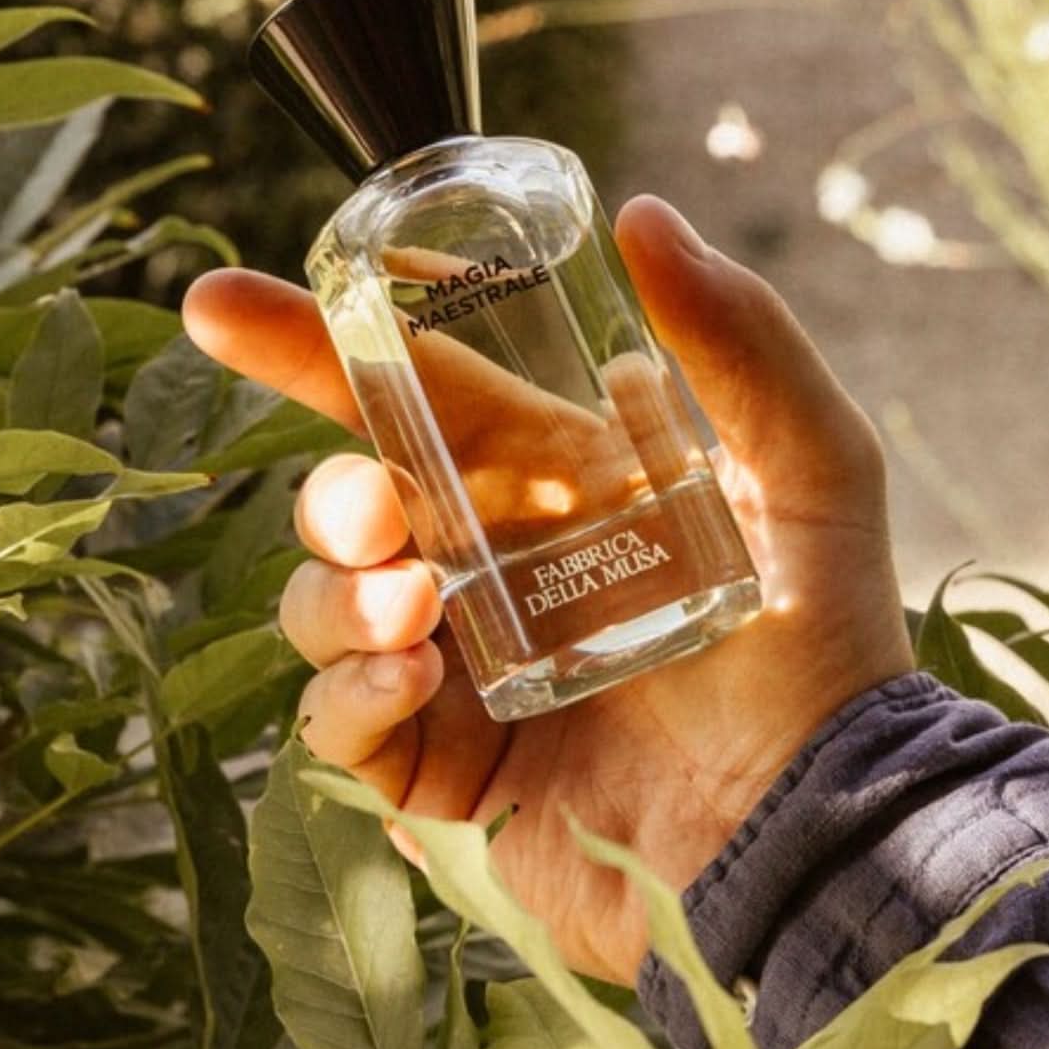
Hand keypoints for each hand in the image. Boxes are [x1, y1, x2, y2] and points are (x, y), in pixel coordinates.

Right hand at [182, 196, 913, 984]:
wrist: (814, 834)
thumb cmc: (822, 655)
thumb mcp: (811, 473)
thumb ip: (743, 342)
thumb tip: (642, 214)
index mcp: (556, 487)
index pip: (413, 395)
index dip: (317, 345)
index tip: (226, 307)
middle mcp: (493, 572)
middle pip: (347, 499)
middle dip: (330, 492)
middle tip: (375, 513)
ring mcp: (458, 674)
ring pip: (325, 606)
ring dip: (339, 596)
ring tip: (413, 610)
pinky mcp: (441, 775)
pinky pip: (339, 721)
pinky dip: (348, 695)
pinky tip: (410, 681)